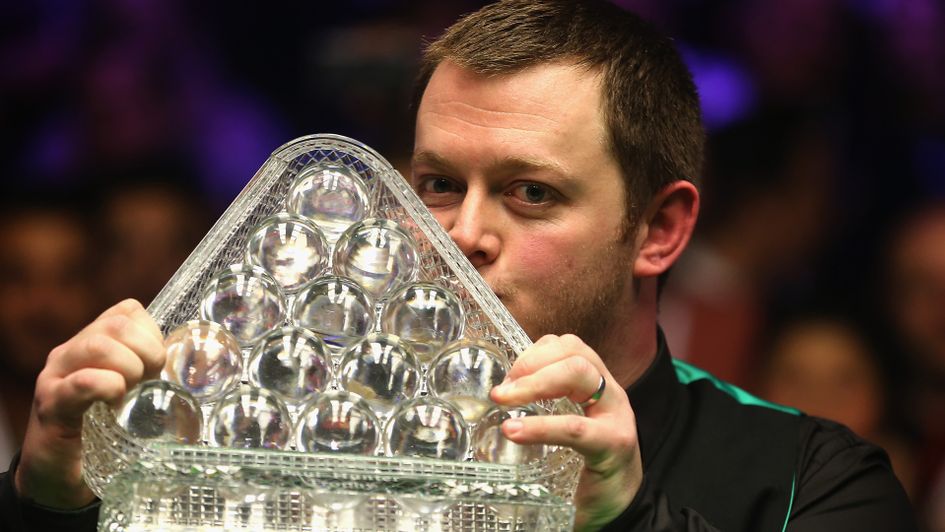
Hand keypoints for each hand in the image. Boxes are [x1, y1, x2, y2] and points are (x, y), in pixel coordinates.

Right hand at [15, 299, 164, 507]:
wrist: (55, 479)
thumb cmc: (97, 434)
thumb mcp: (125, 396)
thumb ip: (143, 376)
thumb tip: (184, 368)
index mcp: (90, 345)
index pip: (127, 312)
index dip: (152, 333)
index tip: (157, 364)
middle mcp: (69, 354)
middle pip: (116, 324)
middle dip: (146, 349)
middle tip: (149, 380)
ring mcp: (56, 377)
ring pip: (97, 345)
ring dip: (128, 366)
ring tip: (130, 392)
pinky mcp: (50, 406)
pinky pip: (80, 382)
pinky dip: (107, 386)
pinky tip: (115, 399)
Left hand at [490, 334, 642, 530]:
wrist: (619, 509)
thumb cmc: (588, 466)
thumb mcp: (569, 425)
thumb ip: (548, 404)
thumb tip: (500, 394)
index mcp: (598, 386)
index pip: (569, 346)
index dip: (535, 353)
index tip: (508, 376)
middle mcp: (611, 394)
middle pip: (574, 354)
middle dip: (531, 365)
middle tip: (501, 392)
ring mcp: (616, 417)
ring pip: (579, 373)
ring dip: (534, 383)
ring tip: (505, 401)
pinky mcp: (614, 445)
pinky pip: (575, 426)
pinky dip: (541, 426)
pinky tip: (515, 432)